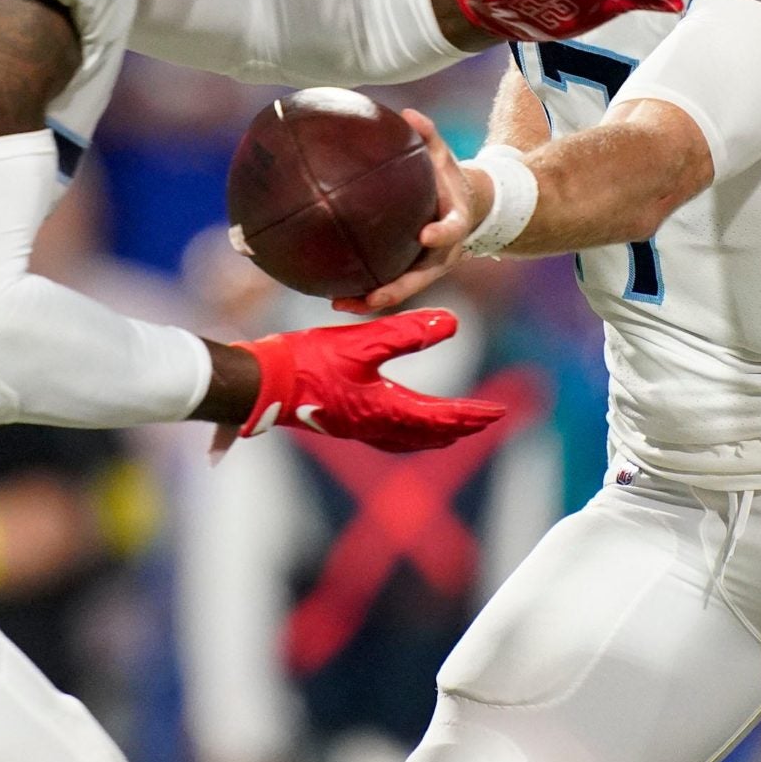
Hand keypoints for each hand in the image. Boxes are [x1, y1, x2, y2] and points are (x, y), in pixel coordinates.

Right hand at [226, 308, 504, 452]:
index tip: (500, 413)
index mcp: (386, 410)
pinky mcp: (341, 422)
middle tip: (486, 419)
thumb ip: (407, 333)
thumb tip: (453, 322)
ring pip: (408, 439)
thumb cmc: (308, 362)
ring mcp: (357, 429)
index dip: (473, 414)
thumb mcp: (362, 341)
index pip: (442, 417)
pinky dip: (407, 431)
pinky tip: (400, 421)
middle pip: (430, 435)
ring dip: (435, 434)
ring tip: (452, 428)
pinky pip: (386, 435)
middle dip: (461, 427)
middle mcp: (375, 427)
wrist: (260, 383)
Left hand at [335, 110, 485, 314]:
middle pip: (421, 278)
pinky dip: (363, 290)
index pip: (451, 231)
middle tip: (373, 295)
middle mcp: (441, 254)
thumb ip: (430, 136)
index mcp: (454, 225)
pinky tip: (333, 292)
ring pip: (400, 289)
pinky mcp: (410, 273)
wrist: (465, 207)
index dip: (440, 236)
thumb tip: (408, 113)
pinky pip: (387, 284)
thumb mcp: (444, 157)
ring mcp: (426, 268)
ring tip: (340, 302)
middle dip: (397, 289)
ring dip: (371, 299)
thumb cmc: (447, 179)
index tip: (424, 236)